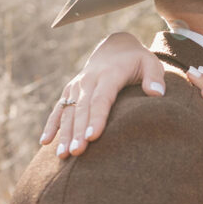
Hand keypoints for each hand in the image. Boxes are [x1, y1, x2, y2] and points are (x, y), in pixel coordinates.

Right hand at [40, 32, 165, 157]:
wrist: (115, 48)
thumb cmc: (137, 61)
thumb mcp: (151, 63)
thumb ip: (155, 77)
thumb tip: (156, 94)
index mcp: (109, 74)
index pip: (101, 99)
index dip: (96, 118)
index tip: (93, 137)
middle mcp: (89, 80)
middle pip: (82, 109)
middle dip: (78, 131)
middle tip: (76, 152)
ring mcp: (77, 86)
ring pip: (68, 111)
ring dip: (64, 133)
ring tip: (62, 155)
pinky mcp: (70, 91)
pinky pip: (58, 109)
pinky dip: (51, 125)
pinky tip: (45, 142)